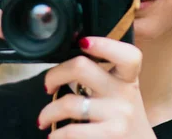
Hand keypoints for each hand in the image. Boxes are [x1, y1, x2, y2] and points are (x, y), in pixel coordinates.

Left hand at [39, 37, 155, 138]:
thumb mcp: (121, 93)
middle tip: (48, 85)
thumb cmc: (121, 118)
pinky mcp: (109, 136)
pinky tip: (55, 136)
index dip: (104, 44)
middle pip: (81, 67)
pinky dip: (56, 135)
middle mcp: (124, 93)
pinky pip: (70, 131)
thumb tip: (67, 64)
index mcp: (127, 78)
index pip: (126, 54)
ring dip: (47, 113)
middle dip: (54, 75)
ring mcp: (118, 116)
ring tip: (44, 119)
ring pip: (68, 103)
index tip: (83, 42)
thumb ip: (103, 76)